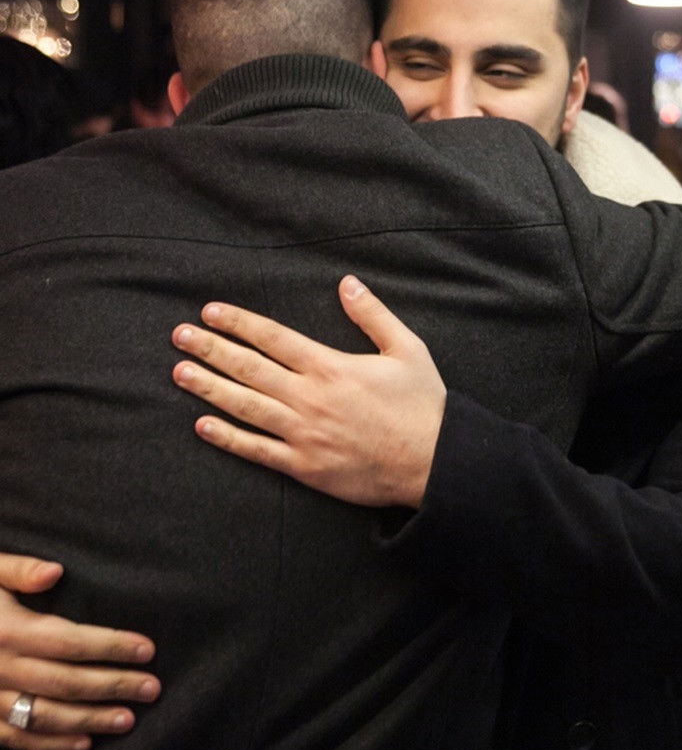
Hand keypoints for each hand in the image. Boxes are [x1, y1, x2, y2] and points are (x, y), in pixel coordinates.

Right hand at [0, 553, 159, 749]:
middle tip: (153, 688)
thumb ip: (18, 569)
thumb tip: (55, 572)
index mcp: (7, 629)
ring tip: (128, 720)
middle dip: (113, 686)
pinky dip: (51, 744)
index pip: (70, 641)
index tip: (148, 649)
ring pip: (45, 716)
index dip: (111, 646)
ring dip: (89, 720)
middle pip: (66, 682)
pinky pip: (15, 738)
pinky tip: (84, 743)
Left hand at [173, 276, 446, 508]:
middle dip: (210, 349)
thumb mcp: (407, 348)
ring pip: (245, 406)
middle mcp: (310, 397)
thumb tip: (348, 283)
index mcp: (331, 366)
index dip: (239, 322)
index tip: (210, 312)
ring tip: (180, 373)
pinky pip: (257, 450)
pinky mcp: (304, 466)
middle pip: (249, 368)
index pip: (273, 338)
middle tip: (180, 336)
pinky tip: (203, 426)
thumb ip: (373, 315)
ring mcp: (303, 434)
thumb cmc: (422, 405)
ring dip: (209, 388)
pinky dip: (228, 438)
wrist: (433, 462)